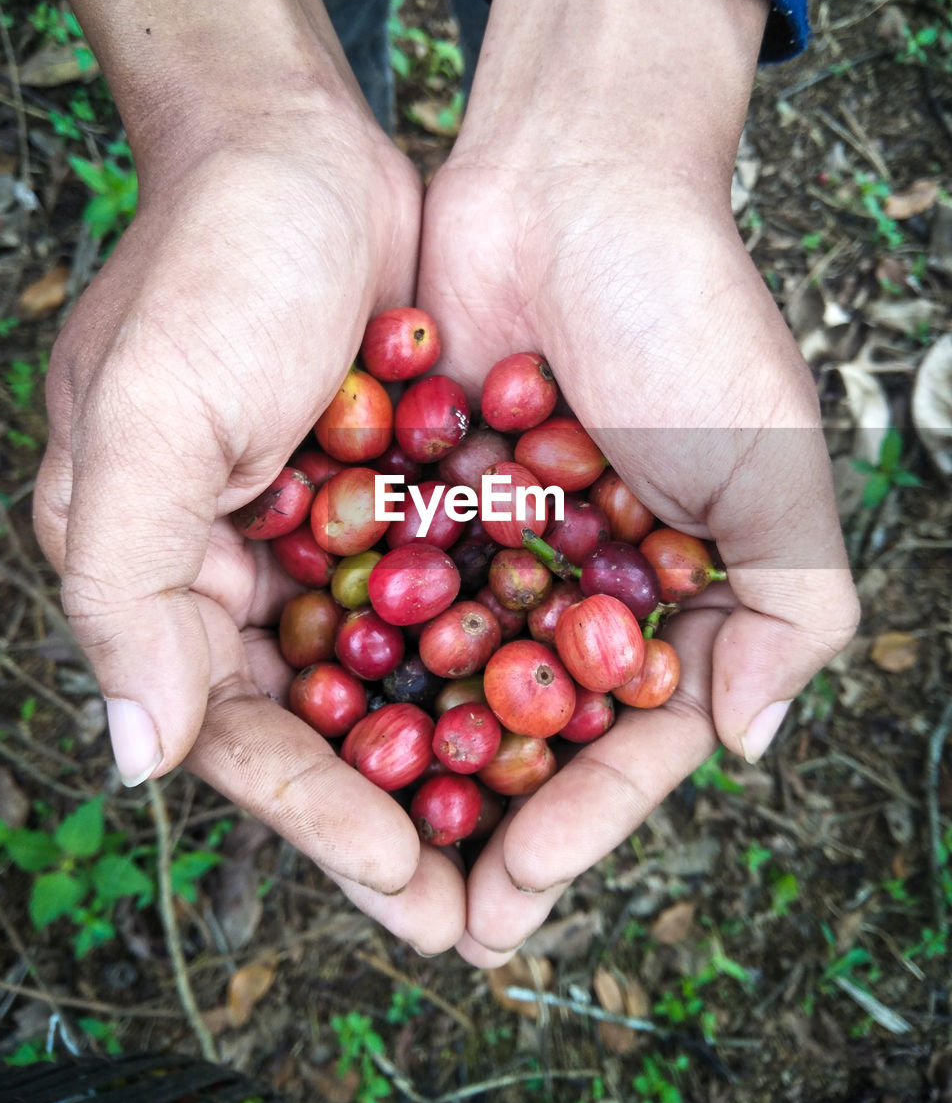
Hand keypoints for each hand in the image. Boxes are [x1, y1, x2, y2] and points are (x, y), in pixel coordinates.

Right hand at [35, 111, 468, 946]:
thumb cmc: (209, 268)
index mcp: (166, 578)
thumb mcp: (143, 415)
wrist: (298, 150)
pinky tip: (562, 710)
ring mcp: (331, 540)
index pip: (241, 731)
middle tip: (481, 913)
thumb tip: (139, 759)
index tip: (407, 880)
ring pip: (399, 680)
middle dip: (400, 819)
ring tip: (534, 843)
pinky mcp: (402, 496)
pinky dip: (496, 654)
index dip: (320, 813)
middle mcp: (246, 577)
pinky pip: (452, 597)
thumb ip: (127, 586)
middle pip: (329, 731)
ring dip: (460, 759)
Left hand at [418, 0, 858, 964]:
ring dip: (410, 766)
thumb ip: (790, 609)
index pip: (626, 739)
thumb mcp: (774, 468)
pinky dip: (351, 660)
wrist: (573, 184)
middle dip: (485, 824)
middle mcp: (575, 584)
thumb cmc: (691, 323)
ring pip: (443, 684)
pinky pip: (378, 597)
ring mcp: (489, 547)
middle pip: (526, 735)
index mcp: (671, 597)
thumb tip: (749, 742)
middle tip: (435, 919)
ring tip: (365, 853)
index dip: (580, 819)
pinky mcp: (412, 498)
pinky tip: (313, 728)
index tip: (521, 890)